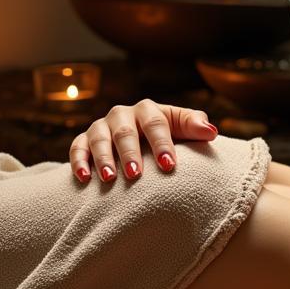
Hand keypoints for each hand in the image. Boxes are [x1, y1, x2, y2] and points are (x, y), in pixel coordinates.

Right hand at [68, 99, 217, 182]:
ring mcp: (101, 127)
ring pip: (99, 139)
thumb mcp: (182, 129)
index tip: (169, 165)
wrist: (139, 139)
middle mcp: (122, 114)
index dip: (162, 144)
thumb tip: (211, 132)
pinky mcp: (84, 140)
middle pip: (125, 132)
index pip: (156, 124)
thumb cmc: (167, 136)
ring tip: (110, 178)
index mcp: (149, 110)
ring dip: (104, 159)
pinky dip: (79, 162)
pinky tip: (84, 178)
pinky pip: (77, 148)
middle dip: (130, 153)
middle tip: (135, 175)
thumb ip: (194, 127)